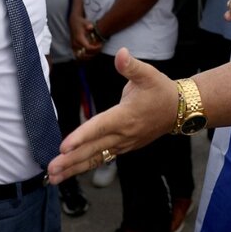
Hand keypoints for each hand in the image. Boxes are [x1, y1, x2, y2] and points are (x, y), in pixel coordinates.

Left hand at [48, 48, 176, 183]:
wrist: (179, 110)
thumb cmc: (161, 90)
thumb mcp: (148, 74)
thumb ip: (131, 66)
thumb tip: (121, 53)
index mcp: (125, 116)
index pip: (99, 127)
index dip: (81, 137)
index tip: (63, 146)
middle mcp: (123, 134)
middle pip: (93, 150)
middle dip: (71, 160)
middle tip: (51, 170)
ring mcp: (123, 144)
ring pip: (96, 158)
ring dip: (74, 168)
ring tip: (54, 178)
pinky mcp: (123, 147)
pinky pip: (102, 159)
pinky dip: (85, 166)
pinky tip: (70, 171)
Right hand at [69, 12, 101, 59]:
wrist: (73, 22)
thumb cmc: (81, 23)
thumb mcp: (85, 22)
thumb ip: (88, 25)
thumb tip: (90, 27)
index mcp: (79, 38)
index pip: (88, 48)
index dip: (96, 48)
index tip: (101, 44)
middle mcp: (75, 44)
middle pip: (86, 54)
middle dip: (94, 52)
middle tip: (100, 48)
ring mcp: (73, 47)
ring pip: (82, 57)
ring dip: (90, 56)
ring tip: (96, 51)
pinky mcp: (73, 48)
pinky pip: (78, 57)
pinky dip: (85, 57)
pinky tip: (91, 53)